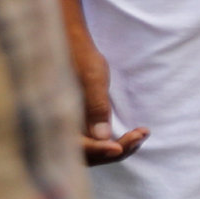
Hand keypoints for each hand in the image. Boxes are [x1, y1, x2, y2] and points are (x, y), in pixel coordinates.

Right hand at [69, 30, 143, 163]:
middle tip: (140, 135)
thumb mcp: (92, 78)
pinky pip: (98, 142)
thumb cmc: (80, 55)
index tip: (118, 147)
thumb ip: (96, 106)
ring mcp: (72, 128)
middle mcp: (61, 128)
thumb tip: (103, 137)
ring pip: (95, 151)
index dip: (98, 150)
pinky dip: (117, 141)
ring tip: (143, 134)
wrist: (72, 42)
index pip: (77, 147)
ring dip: (120, 147)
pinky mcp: (82, 125)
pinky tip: (137, 133)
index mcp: (57, 117)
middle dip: (116, 150)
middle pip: (89, 156)